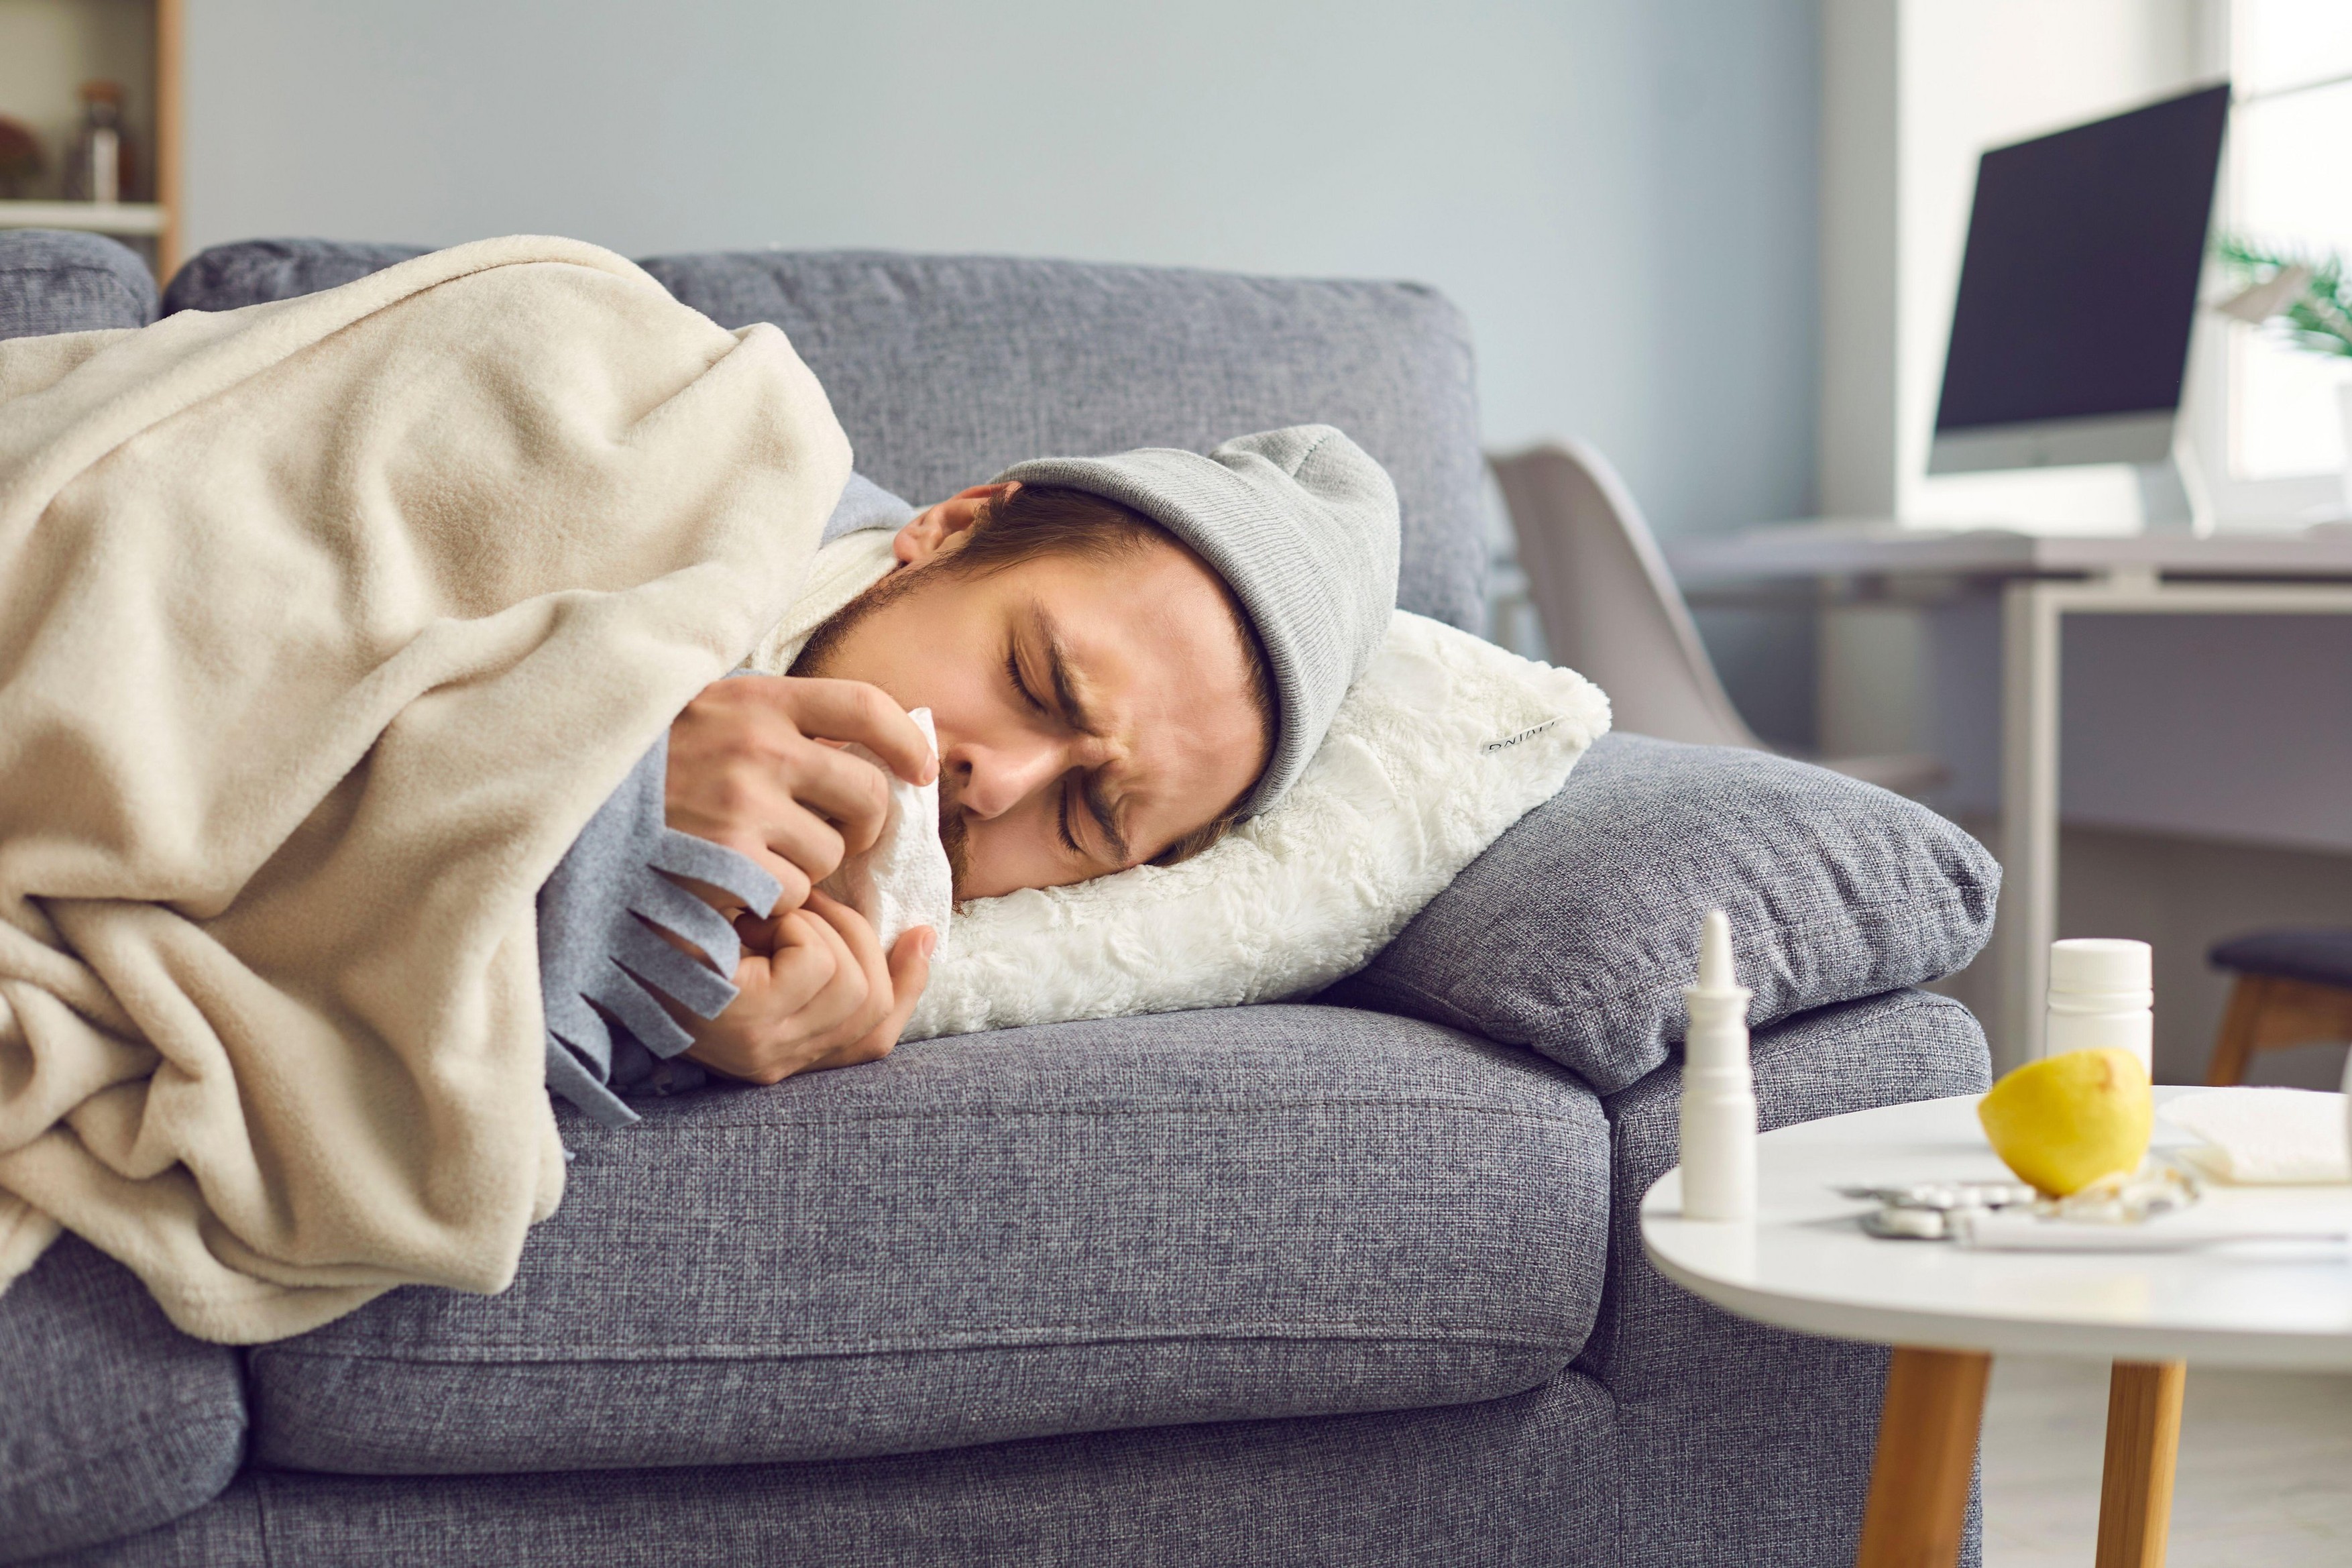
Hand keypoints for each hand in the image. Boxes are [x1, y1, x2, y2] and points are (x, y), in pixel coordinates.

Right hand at [666, 676, 936, 913]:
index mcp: (756, 699)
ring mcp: (743, 805)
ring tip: (757, 858)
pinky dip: (775, 899)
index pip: (863, 706)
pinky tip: (734, 884)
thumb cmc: (646, 765)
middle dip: (867, 823)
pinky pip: (794, 891)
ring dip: (808, 866)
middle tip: (842, 836)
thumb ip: (775, 723)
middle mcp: (757, 745)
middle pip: (867, 791)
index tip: (918, 768)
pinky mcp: (729, 862)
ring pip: (831, 852)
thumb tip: (864, 749)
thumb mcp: (708, 713)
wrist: (562, 801)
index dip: (905, 739)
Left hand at [679, 891, 933, 1084]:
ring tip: (769, 913)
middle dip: (852, 937)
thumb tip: (920, 937)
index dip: (908, 985)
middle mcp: (774, 1062)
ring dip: (819, 928)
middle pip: (872, 1005)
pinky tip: (755, 922)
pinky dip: (797, 925)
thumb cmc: (676, 928)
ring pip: (852, 980)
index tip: (920, 933)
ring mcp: (760, 1050)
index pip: (877, 1039)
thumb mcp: (767, 943)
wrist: (602, 927)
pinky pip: (820, 962)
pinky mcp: (746, 1025)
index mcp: (780, 1051)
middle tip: (802, 901)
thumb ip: (835, 952)